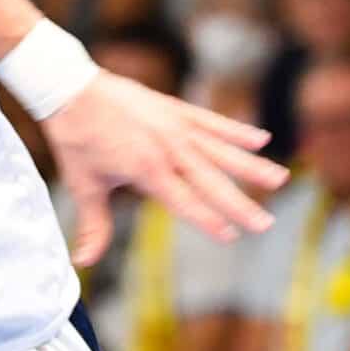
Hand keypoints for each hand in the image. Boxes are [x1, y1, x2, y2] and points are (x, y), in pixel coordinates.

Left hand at [44, 71, 287, 263]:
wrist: (69, 87)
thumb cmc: (75, 139)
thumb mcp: (82, 185)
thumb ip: (94, 225)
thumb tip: (81, 263)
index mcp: (146, 170)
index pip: (184, 202)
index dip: (206, 220)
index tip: (230, 236)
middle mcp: (167, 148)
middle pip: (211, 182)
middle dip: (239, 205)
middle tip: (266, 224)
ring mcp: (174, 126)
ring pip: (220, 149)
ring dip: (250, 166)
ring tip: (280, 179)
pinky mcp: (174, 108)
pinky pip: (211, 121)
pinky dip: (235, 129)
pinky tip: (262, 139)